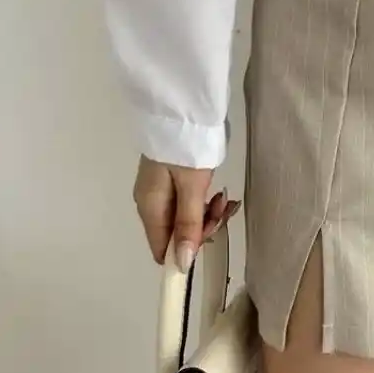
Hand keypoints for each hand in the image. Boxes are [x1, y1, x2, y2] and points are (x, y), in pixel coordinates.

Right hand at [132, 156, 240, 272]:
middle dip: (203, 226)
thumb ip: (188, 225)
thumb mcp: (192, 187)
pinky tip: (218, 192)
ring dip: (207, 212)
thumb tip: (181, 265)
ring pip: (184, 216)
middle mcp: (149, 202)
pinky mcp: (170, 177)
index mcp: (149, 207)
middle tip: (223, 208)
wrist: (180, 107)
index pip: (160, 249)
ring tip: (224, 198)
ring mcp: (159, 189)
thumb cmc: (186, 147)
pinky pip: (186, 200)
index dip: (185, 252)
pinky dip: (203, 200)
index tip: (210, 238)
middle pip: (175, 233)